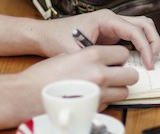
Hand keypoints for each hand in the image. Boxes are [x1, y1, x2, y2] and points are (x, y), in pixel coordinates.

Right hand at [19, 45, 138, 110]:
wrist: (28, 94)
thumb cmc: (44, 74)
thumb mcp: (69, 55)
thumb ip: (90, 56)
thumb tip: (105, 60)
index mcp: (93, 55)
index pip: (124, 53)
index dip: (120, 57)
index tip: (115, 60)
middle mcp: (99, 73)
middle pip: (131, 75)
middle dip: (125, 74)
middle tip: (116, 74)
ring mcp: (99, 92)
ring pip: (124, 92)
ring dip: (117, 89)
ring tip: (104, 86)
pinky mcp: (94, 108)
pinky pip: (110, 103)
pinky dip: (105, 100)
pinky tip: (92, 95)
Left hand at [37, 9, 159, 69]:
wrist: (45, 34)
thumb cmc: (57, 39)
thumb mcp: (75, 52)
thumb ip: (95, 61)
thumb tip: (114, 72)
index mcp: (106, 18)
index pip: (135, 30)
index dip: (146, 48)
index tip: (148, 64)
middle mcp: (112, 18)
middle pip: (145, 24)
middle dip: (153, 42)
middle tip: (154, 61)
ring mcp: (113, 24)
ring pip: (142, 27)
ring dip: (149, 42)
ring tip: (150, 60)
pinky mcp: (112, 32)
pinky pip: (133, 35)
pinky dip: (141, 45)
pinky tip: (139, 60)